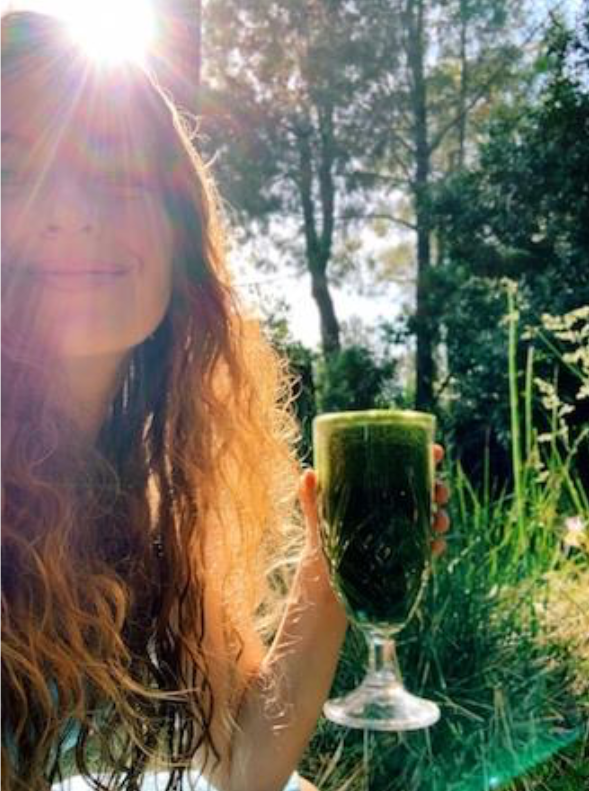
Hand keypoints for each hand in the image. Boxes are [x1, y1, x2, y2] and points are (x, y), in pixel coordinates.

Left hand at [299, 442, 450, 556]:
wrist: (323, 585)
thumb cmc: (321, 543)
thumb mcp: (317, 518)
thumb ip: (312, 497)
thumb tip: (309, 473)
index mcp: (376, 492)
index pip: (405, 468)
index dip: (426, 457)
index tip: (437, 451)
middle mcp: (393, 509)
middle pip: (427, 491)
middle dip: (439, 488)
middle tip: (439, 491)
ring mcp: (403, 533)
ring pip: (433, 518)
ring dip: (442, 517)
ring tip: (438, 521)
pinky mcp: (407, 558)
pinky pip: (428, 549)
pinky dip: (436, 546)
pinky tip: (435, 545)